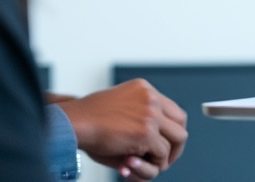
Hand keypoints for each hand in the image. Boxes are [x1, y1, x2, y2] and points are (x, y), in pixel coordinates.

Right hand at [57, 78, 187, 180]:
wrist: (74, 123)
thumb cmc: (89, 120)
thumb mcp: (120, 109)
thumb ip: (140, 119)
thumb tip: (155, 145)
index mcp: (145, 89)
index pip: (172, 109)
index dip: (171, 129)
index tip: (165, 142)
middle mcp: (151, 98)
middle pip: (181, 122)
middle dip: (176, 143)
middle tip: (165, 158)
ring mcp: (151, 114)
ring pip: (176, 139)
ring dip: (165, 156)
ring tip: (151, 165)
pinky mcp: (147, 133)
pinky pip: (161, 153)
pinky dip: (153, 164)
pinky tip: (138, 165)